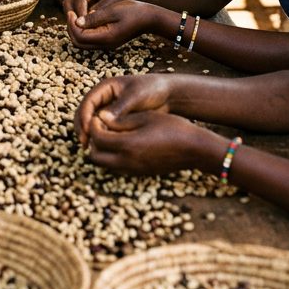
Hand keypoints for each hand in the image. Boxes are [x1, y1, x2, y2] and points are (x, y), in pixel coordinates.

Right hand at [64, 0, 138, 27]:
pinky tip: (84, 27)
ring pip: (69, 5)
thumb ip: (99, 11)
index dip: (80, 15)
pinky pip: (75, 8)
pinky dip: (77, 17)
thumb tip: (83, 22)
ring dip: (73, 17)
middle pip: (68, 1)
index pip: (78, 1)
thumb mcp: (114, 3)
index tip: (83, 28)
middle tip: (78, 29)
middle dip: (71, 16)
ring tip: (80, 29)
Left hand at [67, 0, 151, 49]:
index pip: (79, 36)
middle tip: (70, 14)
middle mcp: (105, 44)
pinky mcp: (108, 40)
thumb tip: (76, 21)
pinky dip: (83, 30)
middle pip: (78, 42)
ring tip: (75, 15)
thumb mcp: (113, 10)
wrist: (150, 18)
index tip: (71, 12)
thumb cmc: (134, 11)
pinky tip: (84, 18)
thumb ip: (95, 17)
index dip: (71, 25)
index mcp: (106, 37)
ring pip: (83, 42)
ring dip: (75, 30)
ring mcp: (106, 44)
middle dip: (70, 29)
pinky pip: (90, 38)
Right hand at [74, 75, 172, 144]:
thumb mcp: (136, 96)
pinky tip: (104, 149)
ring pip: (92, 124)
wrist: (169, 95)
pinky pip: (104, 131)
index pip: (88, 102)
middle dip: (82, 128)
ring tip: (92, 148)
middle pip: (85, 114)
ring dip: (89, 135)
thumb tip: (102, 119)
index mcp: (105, 88)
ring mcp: (109, 111)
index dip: (85, 116)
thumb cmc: (152, 90)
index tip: (88, 130)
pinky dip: (101, 139)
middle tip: (85, 143)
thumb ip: (120, 107)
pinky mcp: (116, 122)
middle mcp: (104, 99)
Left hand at [83, 109, 206, 175]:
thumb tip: (101, 117)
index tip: (99, 116)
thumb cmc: (172, 128)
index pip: (97, 138)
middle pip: (95, 156)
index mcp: (127, 145)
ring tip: (110, 134)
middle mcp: (127, 161)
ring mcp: (133, 170)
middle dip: (93, 140)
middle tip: (101, 126)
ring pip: (104, 164)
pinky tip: (122, 143)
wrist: (195, 149)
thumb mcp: (145, 118)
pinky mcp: (140, 173)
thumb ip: (121, 120)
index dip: (94, 125)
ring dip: (101, 150)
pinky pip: (116, 167)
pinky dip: (112, 157)